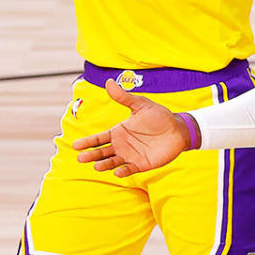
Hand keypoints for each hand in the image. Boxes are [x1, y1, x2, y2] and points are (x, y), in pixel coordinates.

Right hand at [71, 79, 190, 176]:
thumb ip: (124, 97)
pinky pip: (130, 169)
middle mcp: (121, 145)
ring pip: (113, 162)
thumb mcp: (140, 104)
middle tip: (80, 158)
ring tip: (97, 166)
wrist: (177, 130)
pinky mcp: (141, 164)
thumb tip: (108, 82)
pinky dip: (123, 171)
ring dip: (104, 164)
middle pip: (102, 152)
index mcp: (118, 131)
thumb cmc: (158, 116)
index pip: (99, 138)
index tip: (76, 145)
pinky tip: (117, 172)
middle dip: (91, 155)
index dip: (87, 142)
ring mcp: (130, 155)